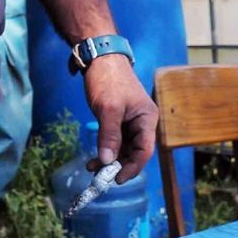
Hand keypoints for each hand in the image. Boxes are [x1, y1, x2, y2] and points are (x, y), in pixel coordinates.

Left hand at [83, 53, 157, 182]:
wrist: (100, 57)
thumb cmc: (108, 80)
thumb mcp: (108, 109)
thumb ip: (109, 136)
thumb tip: (107, 161)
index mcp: (147, 119)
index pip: (144, 151)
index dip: (132, 167)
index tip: (116, 179)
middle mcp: (142, 123)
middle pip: (134, 152)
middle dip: (118, 165)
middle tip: (99, 177)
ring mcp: (130, 122)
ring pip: (123, 149)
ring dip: (109, 160)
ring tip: (91, 168)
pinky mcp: (119, 120)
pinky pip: (115, 141)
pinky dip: (105, 150)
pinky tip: (93, 159)